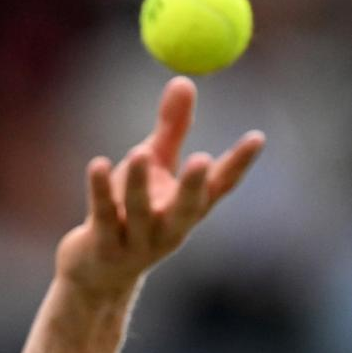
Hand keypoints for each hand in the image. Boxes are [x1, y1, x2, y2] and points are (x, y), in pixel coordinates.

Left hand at [55, 76, 265, 298]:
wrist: (96, 273)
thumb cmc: (130, 212)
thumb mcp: (155, 168)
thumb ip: (172, 128)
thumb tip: (184, 79)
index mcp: (187, 210)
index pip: (220, 187)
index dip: (238, 164)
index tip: (257, 137)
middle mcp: (168, 229)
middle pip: (186, 209)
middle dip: (194, 186)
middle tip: (202, 159)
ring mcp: (136, 241)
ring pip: (139, 212)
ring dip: (139, 183)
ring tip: (140, 152)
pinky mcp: (103, 245)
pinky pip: (102, 214)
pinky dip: (99, 190)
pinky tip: (96, 164)